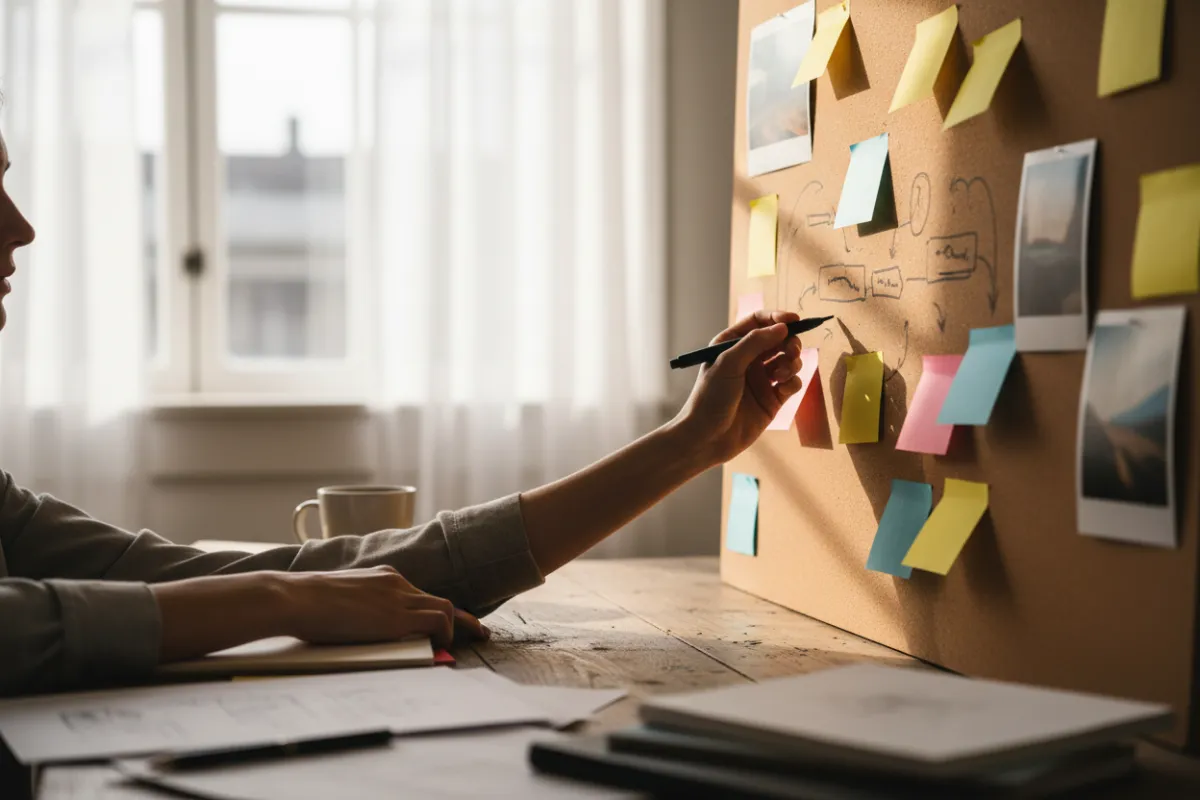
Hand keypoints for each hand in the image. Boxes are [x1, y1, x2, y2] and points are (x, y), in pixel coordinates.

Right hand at [280, 565, 488, 647]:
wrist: (295, 597)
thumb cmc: (305, 602)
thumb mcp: (339, 598)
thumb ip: (359, 606)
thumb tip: (363, 625)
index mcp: (381, 577)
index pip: (419, 593)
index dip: (436, 609)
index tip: (450, 619)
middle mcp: (395, 582)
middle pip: (438, 599)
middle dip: (461, 618)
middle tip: (477, 632)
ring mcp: (397, 598)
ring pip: (444, 607)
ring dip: (459, 626)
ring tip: (469, 640)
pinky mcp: (395, 617)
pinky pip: (436, 621)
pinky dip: (447, 632)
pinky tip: (443, 645)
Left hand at [673, 309, 806, 465]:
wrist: (707, 438)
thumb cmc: (710, 398)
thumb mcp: (728, 363)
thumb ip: (755, 342)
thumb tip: (782, 327)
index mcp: (732, 345)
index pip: (758, 322)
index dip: (777, 318)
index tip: (794, 320)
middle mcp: (748, 360)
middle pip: (779, 340)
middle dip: (789, 342)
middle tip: (791, 350)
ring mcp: (762, 380)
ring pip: (789, 360)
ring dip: (792, 362)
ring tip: (780, 375)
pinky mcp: (773, 399)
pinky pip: (792, 382)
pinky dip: (793, 381)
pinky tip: (783, 388)